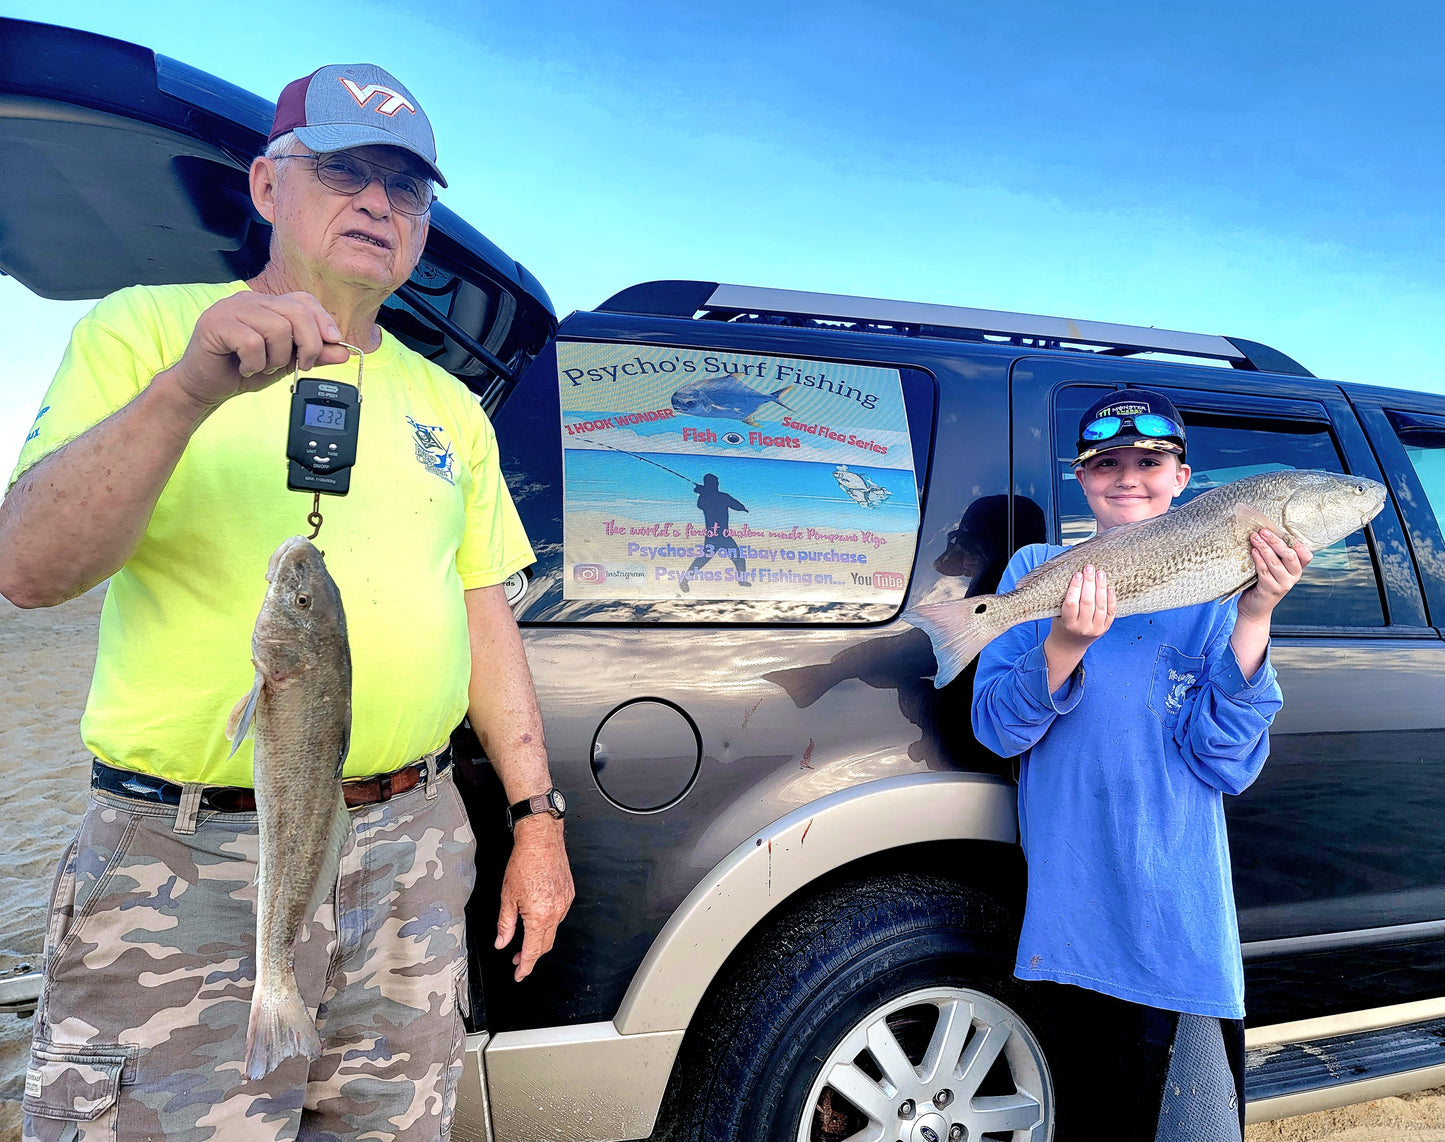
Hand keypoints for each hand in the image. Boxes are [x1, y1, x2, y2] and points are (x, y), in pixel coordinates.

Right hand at [168, 291, 351, 409]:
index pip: (303, 300)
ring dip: (277, 357)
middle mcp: (249, 300)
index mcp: (267, 304)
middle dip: (308, 344)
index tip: (333, 343)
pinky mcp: (215, 323)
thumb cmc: (241, 370)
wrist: (204, 387)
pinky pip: (252, 341)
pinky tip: (245, 368)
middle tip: (301, 365)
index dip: (323, 320)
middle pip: (296, 312)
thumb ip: (313, 354)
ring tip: (262, 366)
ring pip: (277, 328)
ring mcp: (230, 309)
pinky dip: (255, 363)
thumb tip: (343, 351)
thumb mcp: (286, 362)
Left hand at [495, 815, 574, 981]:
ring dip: (539, 939)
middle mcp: (556, 912)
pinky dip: (547, 923)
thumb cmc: (524, 862)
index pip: (532, 951)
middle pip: (545, 945)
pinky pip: (559, 917)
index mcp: (539, 915)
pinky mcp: (569, 895)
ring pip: (553, 931)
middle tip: (517, 960)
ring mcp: (565, 903)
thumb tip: (502, 942)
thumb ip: (505, 924)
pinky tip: (537, 918)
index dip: (525, 966)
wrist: (542, 840)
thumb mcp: (507, 896)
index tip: (519, 975)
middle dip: (531, 956)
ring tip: (524, 937)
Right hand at [1048, 564, 1116, 650]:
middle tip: (1089, 568)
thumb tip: (1076, 577)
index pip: (1071, 604)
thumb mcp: (1058, 615)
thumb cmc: (1062, 626)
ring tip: (1100, 574)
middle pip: (1087, 602)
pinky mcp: (1105, 628)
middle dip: (1089, 583)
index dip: (1075, 588)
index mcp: (1068, 624)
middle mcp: (1083, 628)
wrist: (1070, 645)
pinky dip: (1111, 599)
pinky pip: (1111, 612)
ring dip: (1101, 588)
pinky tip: (1109, 587)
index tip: (1077, 574)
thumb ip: (1066, 601)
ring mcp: (1096, 629)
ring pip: (1100, 606)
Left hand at [1238, 529, 1311, 620]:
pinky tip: (1253, 551)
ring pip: (1275, 562)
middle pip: (1289, 555)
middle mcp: (1293, 577)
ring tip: (1254, 538)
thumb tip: (1265, 533)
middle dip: (1276, 541)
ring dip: (1264, 548)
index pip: (1305, 554)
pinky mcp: (1270, 589)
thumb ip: (1275, 555)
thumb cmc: (1262, 583)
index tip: (1281, 531)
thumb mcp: (1273, 569)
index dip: (1296, 542)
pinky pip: (1264, 571)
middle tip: (1263, 531)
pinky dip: (1258, 560)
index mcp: (1297, 570)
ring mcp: (1283, 584)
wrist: (1255, 608)